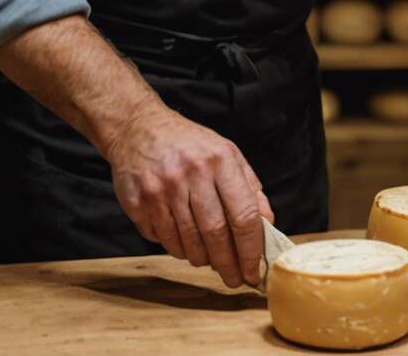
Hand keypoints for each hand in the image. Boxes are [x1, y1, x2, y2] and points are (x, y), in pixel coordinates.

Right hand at [103, 104, 275, 287]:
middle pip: (215, 233)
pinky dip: (176, 248)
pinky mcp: (139, 200)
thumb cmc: (190, 145)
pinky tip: (182, 243)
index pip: (243, 214)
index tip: (254, 271)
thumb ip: (249, 188)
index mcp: (220, 160)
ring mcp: (162, 188)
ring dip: (201, 259)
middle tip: (234, 279)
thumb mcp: (226, 153)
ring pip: (187, 242)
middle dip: (228, 264)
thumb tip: (268, 225)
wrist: (138, 128)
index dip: (251, 249)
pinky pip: (162, 239)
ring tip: (208, 260)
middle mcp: (191, 173)